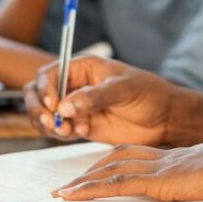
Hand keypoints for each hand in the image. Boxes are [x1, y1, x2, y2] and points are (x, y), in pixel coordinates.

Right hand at [24, 55, 197, 145]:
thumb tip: (65, 106)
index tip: (53, 105)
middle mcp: (75, 85)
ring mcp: (76, 106)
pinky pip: (58, 130)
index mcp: (83, 67)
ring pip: (45, 114)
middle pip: (38, 94)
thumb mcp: (123, 89)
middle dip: (38, 109)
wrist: (164, 118)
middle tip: (52, 122)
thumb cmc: (148, 94)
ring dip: (49, 124)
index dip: (45, 89)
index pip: (49, 74)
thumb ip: (94, 96)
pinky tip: (82, 132)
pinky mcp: (81, 125)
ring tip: (69, 130)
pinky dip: (62, 134)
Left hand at [53, 137, 202, 201]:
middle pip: (120, 157)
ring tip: (62, 192)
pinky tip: (74, 197)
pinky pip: (119, 185)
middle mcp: (168, 157)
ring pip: (113, 169)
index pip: (139, 154)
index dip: (114, 161)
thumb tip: (200, 188)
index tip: (97, 170)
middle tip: (70, 182)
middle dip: (92, 169)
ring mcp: (164, 167)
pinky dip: (92, 190)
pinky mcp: (164, 181)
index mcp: (181, 157)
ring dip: (84, 181)